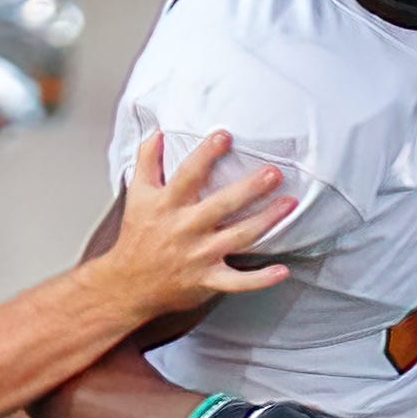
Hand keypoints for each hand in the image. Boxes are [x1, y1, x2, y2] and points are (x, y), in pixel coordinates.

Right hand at [93, 132, 295, 318]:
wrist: (127, 285)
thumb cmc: (136, 237)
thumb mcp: (136, 195)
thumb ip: (147, 162)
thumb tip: (157, 133)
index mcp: (168, 205)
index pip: (188, 175)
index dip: (206, 154)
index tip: (224, 136)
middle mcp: (185, 229)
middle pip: (222, 205)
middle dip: (249, 189)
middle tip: (274, 173)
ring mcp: (198, 256)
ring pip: (239, 236)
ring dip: (266, 221)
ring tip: (289, 204)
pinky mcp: (207, 280)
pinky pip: (237, 282)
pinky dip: (260, 280)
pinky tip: (283, 271)